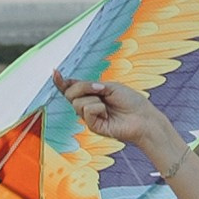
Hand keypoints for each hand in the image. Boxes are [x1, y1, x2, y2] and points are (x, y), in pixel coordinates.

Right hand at [57, 74, 184, 175]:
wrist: (143, 117)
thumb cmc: (130, 101)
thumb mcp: (108, 87)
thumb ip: (88, 85)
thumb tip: (70, 82)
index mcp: (91, 94)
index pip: (71, 88)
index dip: (61, 82)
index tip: (55, 72)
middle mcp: (88, 106)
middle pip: (70, 94)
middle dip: (83, 87)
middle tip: (100, 89)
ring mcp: (89, 117)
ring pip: (77, 102)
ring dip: (94, 98)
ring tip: (107, 104)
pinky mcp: (93, 127)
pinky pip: (86, 111)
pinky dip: (97, 108)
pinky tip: (107, 113)